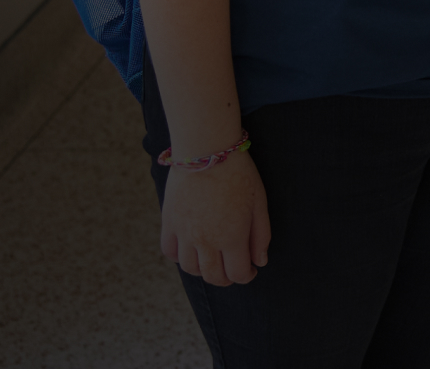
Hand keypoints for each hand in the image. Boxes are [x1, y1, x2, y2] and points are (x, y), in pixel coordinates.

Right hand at [160, 152, 270, 285]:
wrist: (206, 150)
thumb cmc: (239, 174)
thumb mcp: (259, 203)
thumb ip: (261, 236)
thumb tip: (259, 262)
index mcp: (232, 237)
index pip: (237, 274)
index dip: (245, 277)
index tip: (249, 271)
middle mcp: (206, 241)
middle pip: (212, 276)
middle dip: (225, 278)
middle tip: (232, 270)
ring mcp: (184, 233)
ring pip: (190, 268)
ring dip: (203, 270)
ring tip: (213, 260)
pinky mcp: (169, 222)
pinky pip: (169, 252)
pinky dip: (180, 257)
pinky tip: (191, 249)